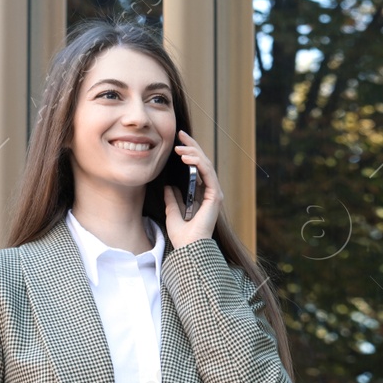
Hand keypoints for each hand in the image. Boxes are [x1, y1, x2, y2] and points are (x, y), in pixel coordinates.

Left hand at [162, 129, 221, 249]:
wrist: (188, 248)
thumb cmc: (182, 236)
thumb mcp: (172, 213)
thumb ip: (172, 200)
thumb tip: (168, 187)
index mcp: (202, 195)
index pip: (197, 169)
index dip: (189, 154)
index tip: (177, 143)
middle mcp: (210, 192)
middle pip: (203, 163)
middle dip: (192, 146)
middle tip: (180, 134)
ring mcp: (214, 193)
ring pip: (206, 165)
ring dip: (193, 153)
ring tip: (179, 148)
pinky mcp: (214, 195)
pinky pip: (207, 173)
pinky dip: (197, 163)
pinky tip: (186, 157)